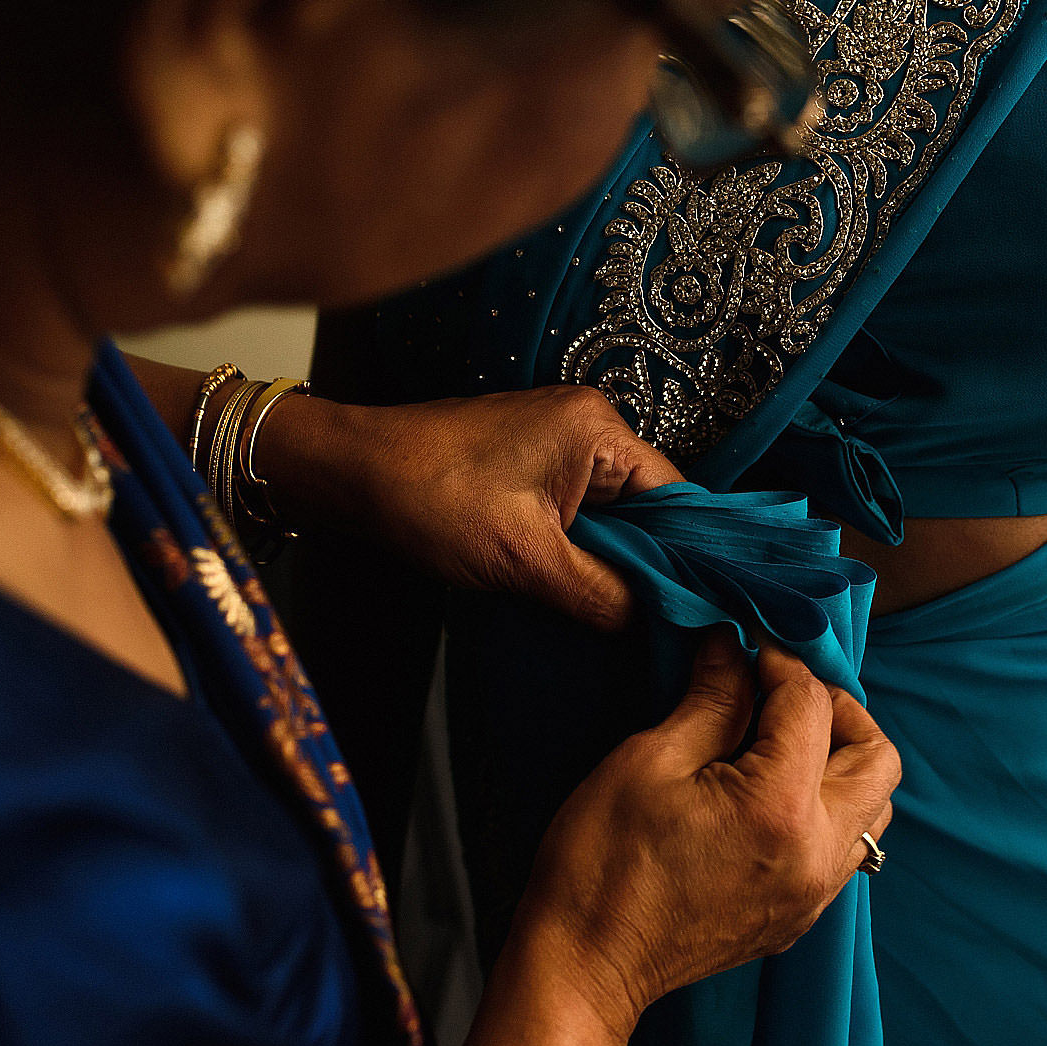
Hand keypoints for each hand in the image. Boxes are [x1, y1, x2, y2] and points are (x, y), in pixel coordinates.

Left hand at [254, 387, 682, 629]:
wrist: (352, 473)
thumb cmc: (430, 498)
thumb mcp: (524, 560)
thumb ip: (598, 593)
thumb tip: (648, 621)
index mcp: (596, 429)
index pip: (675, 496)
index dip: (686, 555)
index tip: (694, 607)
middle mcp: (586, 424)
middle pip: (648, 505)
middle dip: (647, 560)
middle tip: (655, 619)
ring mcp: (556, 440)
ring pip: (612, 514)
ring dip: (609, 558)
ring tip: (613, 607)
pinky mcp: (530, 462)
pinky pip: (578, 510)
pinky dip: (580, 547)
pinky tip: (575, 584)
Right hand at [510, 631, 899, 1042]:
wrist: (588, 965)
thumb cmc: (603, 862)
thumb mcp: (649, 761)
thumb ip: (710, 700)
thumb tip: (732, 646)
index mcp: (779, 807)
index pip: (810, 706)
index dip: (776, 662)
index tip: (741, 651)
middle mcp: (817, 853)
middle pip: (877, 757)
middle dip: (837, 710)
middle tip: (779, 694)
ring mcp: (814, 893)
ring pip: (873, 807)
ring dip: (841, 762)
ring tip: (778, 742)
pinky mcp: (799, 916)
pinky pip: (843, 848)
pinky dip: (824, 807)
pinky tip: (766, 794)